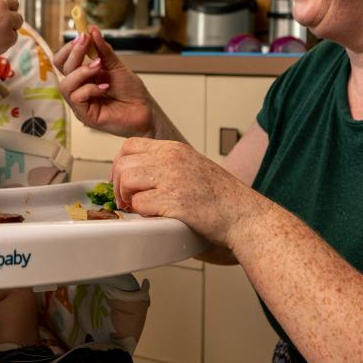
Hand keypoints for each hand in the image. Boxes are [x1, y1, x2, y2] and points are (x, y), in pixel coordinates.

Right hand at [53, 29, 154, 137]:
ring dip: (82, 71)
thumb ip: (103, 50)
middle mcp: (78, 88)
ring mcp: (80, 103)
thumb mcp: (116, 65)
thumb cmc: (131, 90)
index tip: (82, 36)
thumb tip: (92, 30)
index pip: (63, 61)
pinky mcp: (85, 116)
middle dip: (74, 54)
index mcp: (83, 75)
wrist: (146, 110)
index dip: (69, 48)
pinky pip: (77, 98)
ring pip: (65, 85)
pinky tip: (104, 87)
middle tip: (86, 43)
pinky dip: (90, 89)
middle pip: (62, 69)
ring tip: (99, 67)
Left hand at [111, 137, 267, 247]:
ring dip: (128, 198)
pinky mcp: (174, 201)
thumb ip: (166, 164)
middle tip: (126, 199)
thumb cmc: (222, 197)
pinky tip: (156, 216)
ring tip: (139, 208)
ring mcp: (172, 179)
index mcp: (175, 149)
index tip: (122, 180)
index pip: (130, 145)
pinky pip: (140, 204)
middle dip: (118, 185)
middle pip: (124, 164)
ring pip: (127, 181)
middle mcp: (171, 159)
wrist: (244, 214)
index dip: (119, 164)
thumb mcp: (192, 166)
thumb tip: (136, 173)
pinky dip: (142, 214)